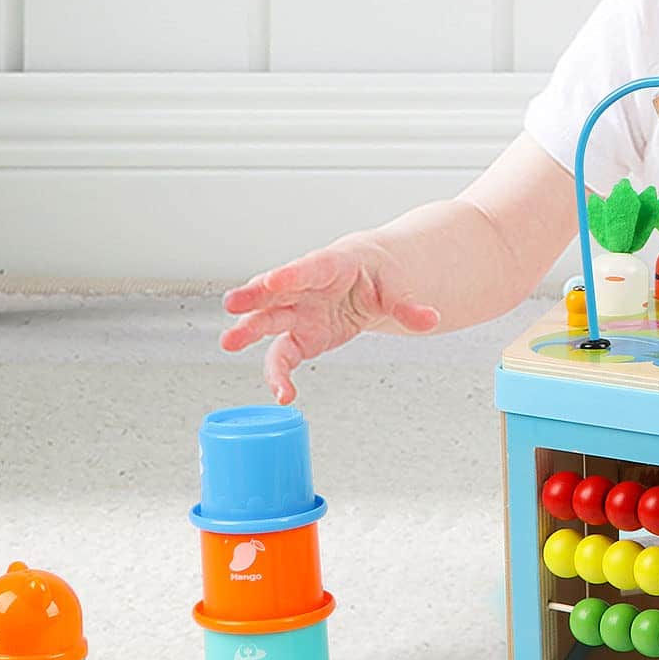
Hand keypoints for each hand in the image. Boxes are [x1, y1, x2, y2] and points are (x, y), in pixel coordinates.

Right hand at [221, 237, 439, 403]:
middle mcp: (307, 287)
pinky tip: (282, 392)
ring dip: (249, 330)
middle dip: (255, 296)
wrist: (370, 278)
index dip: (291, 274)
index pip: (309, 268)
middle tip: (233, 304)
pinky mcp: (300, 336)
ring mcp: (299, 311)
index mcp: (333, 266)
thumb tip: (430, 319)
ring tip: (228, 342)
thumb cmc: (379, 276)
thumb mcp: (398, 289)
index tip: (272, 280)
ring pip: (269, 319)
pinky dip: (279, 373)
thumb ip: (409, 308)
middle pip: (277, 290)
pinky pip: (283, 354)